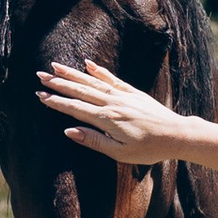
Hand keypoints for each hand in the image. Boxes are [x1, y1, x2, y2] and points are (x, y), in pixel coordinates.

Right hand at [37, 54, 190, 166]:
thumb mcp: (119, 152)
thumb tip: (69, 130)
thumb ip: (93, 141)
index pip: (75, 108)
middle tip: (39, 76)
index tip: (40, 95)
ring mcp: (123, 95)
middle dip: (58, 83)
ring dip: (73, 74)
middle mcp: (112, 103)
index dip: (56, 102)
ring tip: (55, 66)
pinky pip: (112, 79)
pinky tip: (87, 64)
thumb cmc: (149, 149)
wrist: (177, 134)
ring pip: (92, 82)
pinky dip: (98, 71)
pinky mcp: (133, 92)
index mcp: (106, 119)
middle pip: (80, 90)